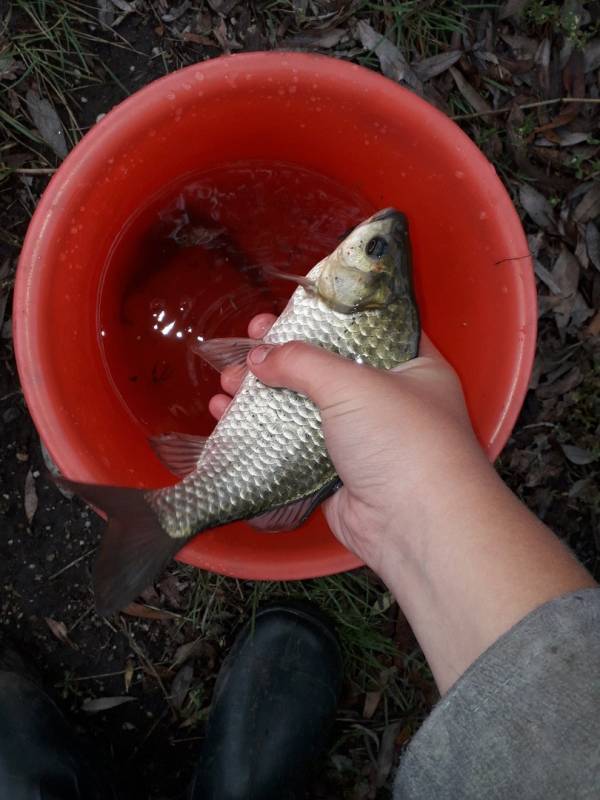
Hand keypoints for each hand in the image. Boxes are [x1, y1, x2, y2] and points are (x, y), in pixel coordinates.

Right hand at [209, 313, 594, 691]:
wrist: (415, 526)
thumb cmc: (400, 439)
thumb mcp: (353, 383)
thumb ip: (303, 362)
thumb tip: (258, 356)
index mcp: (412, 367)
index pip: (364, 330)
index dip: (322, 318)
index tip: (282, 312)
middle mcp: (390, 400)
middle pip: (325, 370)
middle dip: (279, 360)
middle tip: (244, 348)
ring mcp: (363, 440)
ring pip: (303, 410)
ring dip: (262, 397)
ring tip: (225, 384)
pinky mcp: (337, 474)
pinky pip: (293, 447)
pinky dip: (262, 434)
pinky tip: (228, 419)